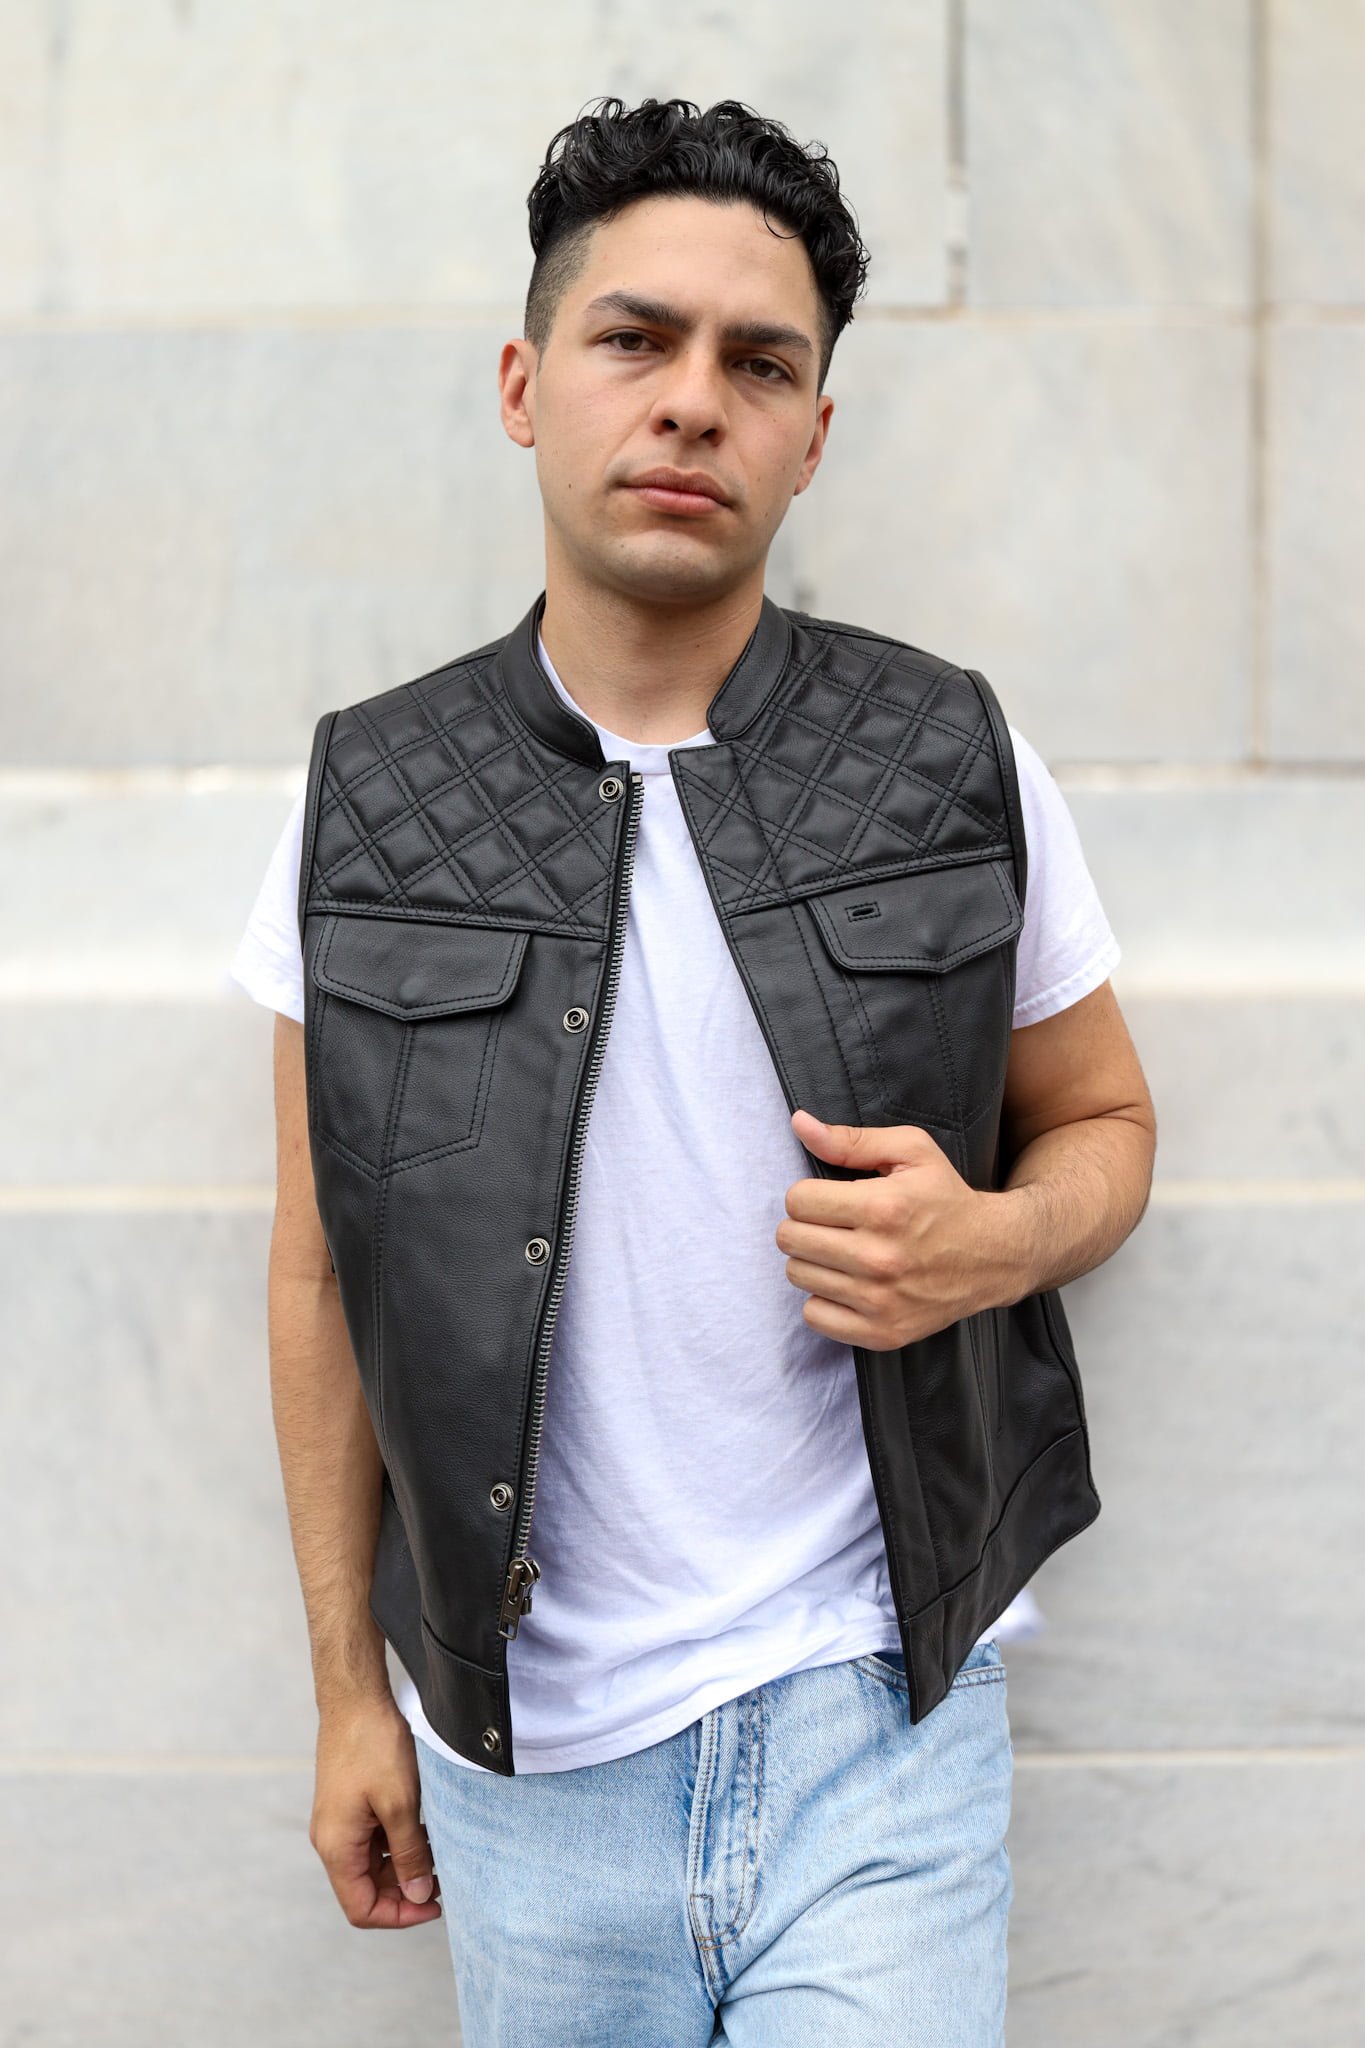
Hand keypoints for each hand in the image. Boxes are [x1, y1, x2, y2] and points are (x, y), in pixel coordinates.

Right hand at [310, 1692, 442, 1928]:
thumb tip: (418, 1894)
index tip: (435, 1905)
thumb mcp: (399, 1804)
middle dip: (405, 1891)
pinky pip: (373, 1840)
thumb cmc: (373, 1746)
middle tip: (444, 1878)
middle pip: (366, 1889)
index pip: (362, 1908)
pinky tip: (425, 1828)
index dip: (399, 1915)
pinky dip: (398, 1843)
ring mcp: (340, 1822)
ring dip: (404, 1865)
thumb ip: (408, 1854)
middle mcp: (332, 1840)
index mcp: (337, 1847)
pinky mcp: (350, 1805)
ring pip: (372, 1865)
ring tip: (439, 1851)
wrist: (355, 1698)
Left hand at [778, 1109, 1021, 1350]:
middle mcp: (878, 1257)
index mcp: (882, 1208)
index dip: (810, 1194)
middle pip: (790, 1239)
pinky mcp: (882, 1332)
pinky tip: (849, 1284)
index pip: (797, 1200)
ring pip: (797, 1275)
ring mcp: (879, 1300)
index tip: (831, 1199)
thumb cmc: (947, 1197)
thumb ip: (850, 1139)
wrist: (994, 1255)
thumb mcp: (911, 1152)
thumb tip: (798, 1123)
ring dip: (814, 1261)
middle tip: (835, 1225)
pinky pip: (814, 1315)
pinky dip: (824, 1300)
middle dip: (806, 1225)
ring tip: (844, 1252)